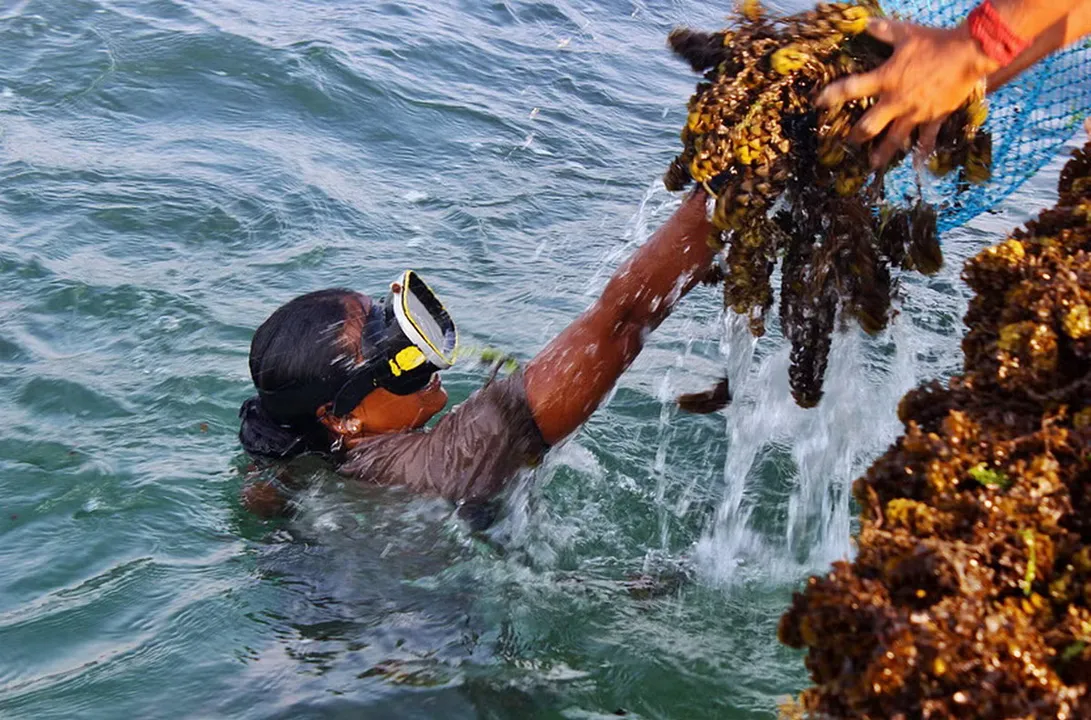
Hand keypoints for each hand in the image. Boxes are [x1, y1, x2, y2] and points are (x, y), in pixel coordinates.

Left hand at [818, 18, 999, 167]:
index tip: (818, 103)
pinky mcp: (934, 117)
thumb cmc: (935, 42)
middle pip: (868, 126)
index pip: (850, 89)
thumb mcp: (906, 34)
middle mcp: (896, 100)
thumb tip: (866, 23)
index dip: (832, 96)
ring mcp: (915, 112)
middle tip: (850, 141)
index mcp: (886, 79)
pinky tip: (917, 161)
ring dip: (882, 153)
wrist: (969, 53)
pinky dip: (922, 150)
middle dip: (856, 136)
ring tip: (873, 164)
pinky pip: (926, 139)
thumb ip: (884, 31)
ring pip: (894, 140)